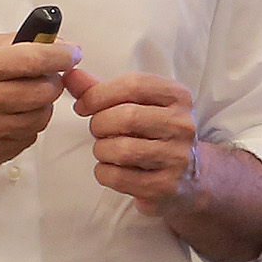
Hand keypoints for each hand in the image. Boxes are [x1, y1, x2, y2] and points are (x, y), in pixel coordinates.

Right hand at [0, 35, 80, 170]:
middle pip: (46, 91)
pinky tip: (6, 121)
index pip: (34, 59)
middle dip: (50, 83)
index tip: (73, 54)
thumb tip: (57, 44)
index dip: (62, 56)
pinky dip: (24, 129)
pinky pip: (27, 140)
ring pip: (41, 118)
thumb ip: (14, 44)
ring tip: (20, 102)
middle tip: (41, 81)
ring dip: (38, 108)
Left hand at [66, 67, 199, 216]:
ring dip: (101, 150)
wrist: (191, 177)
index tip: (83, 106)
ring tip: (106, 150)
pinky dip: (103, 172)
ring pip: (121, 149)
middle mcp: (182, 125)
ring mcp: (177, 157)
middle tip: (98, 131)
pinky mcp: (166, 186)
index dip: (98, 94)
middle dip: (99, 124)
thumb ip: (102, 90)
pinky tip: (112, 168)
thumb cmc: (155, 133)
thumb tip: (70, 75)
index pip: (133, 85)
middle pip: (125, 117)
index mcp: (179, 96)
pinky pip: (118, 177)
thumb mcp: (137, 105)